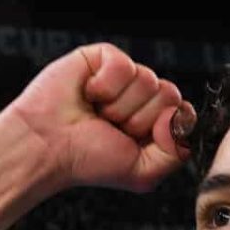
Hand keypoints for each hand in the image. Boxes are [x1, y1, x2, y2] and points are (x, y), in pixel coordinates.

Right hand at [5, 43, 195, 195]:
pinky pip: (124, 65)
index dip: (162, 127)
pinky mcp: (103, 57)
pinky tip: (88, 95)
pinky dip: (105, 86)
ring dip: (119, 105)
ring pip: (148, 79)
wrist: (47, 146)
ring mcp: (123, 76)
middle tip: (110, 127)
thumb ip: (177, 152)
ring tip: (96, 113)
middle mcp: (141, 98)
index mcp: (153, 122)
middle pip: (169, 94)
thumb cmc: (88, 160)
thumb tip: (180, 115)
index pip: (182, 113)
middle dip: (139, 118)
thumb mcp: (143, 172)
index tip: (134, 140)